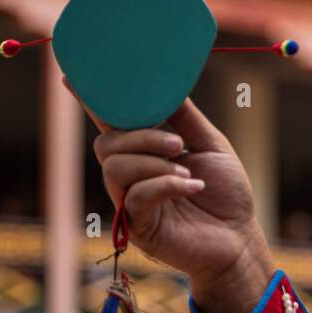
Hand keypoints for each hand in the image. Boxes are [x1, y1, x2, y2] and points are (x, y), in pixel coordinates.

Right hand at [67, 79, 271, 312]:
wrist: (240, 237)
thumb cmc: (226, 193)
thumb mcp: (210, 145)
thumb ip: (185, 118)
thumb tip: (167, 82)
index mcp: (145, 152)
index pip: (112, 122)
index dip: (91, 100)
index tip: (72, 75)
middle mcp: (130, 175)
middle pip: (106, 144)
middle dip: (141, 137)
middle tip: (177, 144)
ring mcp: (130, 202)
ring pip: (115, 168)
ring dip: (154, 163)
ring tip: (188, 172)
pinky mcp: (137, 227)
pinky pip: (136, 196)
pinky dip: (165, 185)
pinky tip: (191, 186)